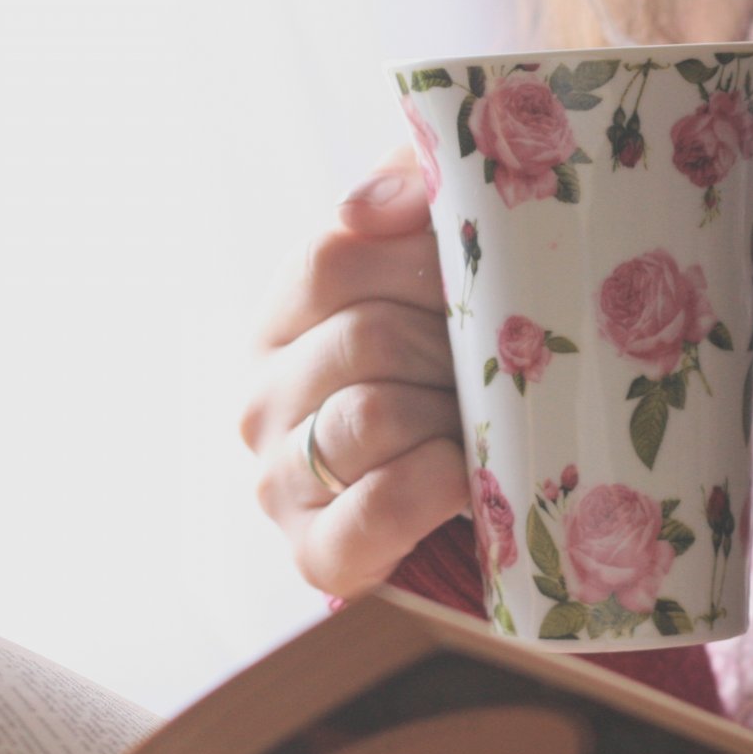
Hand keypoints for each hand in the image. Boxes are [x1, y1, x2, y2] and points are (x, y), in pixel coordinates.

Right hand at [241, 148, 466, 597]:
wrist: (467, 516)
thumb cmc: (455, 382)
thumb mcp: (437, 280)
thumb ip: (417, 199)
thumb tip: (375, 202)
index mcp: (280, 322)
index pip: (334, 257)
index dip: (424, 260)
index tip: (483, 277)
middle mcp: (260, 400)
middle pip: (365, 336)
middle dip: (450, 348)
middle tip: (492, 366)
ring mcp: (279, 482)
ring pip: (373, 414)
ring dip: (451, 416)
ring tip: (480, 422)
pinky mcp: (316, 554)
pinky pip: (384, 502)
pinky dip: (441, 484)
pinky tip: (467, 477)